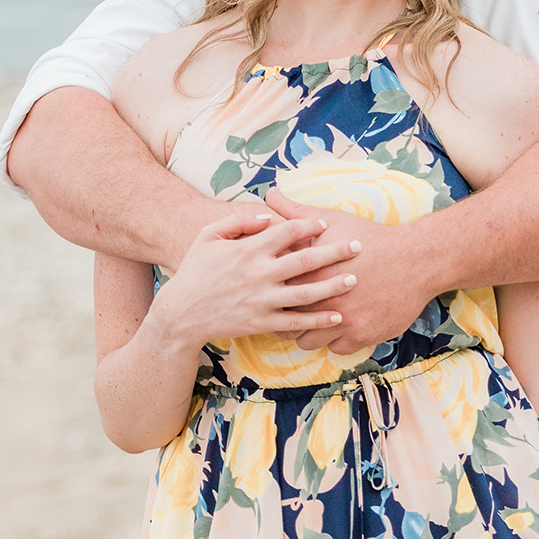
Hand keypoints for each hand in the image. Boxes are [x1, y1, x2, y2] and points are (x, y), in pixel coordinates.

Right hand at [147, 212, 361, 345]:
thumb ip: (239, 221)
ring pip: (306, 292)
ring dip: (333, 286)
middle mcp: (259, 274)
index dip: (310, 225)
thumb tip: (268, 216)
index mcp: (248, 250)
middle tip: (357, 246)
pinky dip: (318, 319)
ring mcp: (262, 300)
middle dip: (335, 251)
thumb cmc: (195, 271)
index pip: (288, 231)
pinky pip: (295, 322)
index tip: (326, 224)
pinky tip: (337, 316)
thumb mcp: (209, 236)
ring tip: (353, 280)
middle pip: (306, 259)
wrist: (180, 314)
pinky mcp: (261, 323)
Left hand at [262, 188, 439, 353]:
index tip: (278, 292)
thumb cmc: (370, 239)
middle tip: (291, 311)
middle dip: (286, 319)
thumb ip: (295, 213)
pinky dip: (336, 339)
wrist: (415, 260)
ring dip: (310, 332)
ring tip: (313, 322)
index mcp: (310, 276)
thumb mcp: (331, 221)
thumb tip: (270, 194)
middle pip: (286, 324)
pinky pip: (337, 348)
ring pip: (309, 341)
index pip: (275, 295)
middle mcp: (323, 302)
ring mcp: (342, 322)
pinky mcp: (361, 336)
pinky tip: (339, 325)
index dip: (274, 295)